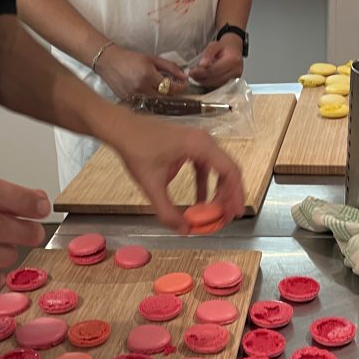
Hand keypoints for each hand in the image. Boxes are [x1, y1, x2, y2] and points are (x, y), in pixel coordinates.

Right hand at [94, 44, 188, 98]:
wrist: (109, 62)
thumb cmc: (131, 58)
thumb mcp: (152, 59)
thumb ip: (170, 67)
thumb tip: (185, 76)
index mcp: (148, 75)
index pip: (169, 87)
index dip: (180, 87)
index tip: (184, 85)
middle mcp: (141, 88)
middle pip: (164, 98)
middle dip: (172, 95)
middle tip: (175, 90)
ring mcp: (134, 97)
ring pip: (155, 104)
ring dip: (162, 100)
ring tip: (164, 93)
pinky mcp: (128, 102)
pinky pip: (145, 106)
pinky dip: (151, 103)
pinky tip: (152, 97)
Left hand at [109, 113, 244, 232]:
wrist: (122, 128)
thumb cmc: (136, 149)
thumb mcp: (151, 185)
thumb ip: (167, 211)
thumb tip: (184, 230)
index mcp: (200, 146)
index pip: (230, 172)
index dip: (236, 195)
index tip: (235, 213)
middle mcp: (204, 141)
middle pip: (228, 170)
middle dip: (229, 196)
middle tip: (227, 217)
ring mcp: (198, 141)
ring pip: (219, 168)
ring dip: (219, 190)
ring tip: (217, 211)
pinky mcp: (190, 145)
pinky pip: (206, 166)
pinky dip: (206, 183)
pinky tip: (201, 200)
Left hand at [188, 36, 243, 87]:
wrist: (234, 50)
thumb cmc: (223, 47)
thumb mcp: (214, 45)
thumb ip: (208, 53)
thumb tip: (201, 65)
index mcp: (232, 60)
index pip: (214, 70)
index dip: (201, 72)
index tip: (191, 72)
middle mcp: (236, 71)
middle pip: (215, 79)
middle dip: (201, 79)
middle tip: (192, 75)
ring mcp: (235, 78)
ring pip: (216, 85)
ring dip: (204, 82)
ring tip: (196, 77)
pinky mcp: (232, 83)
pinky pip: (218, 86)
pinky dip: (209, 84)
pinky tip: (204, 79)